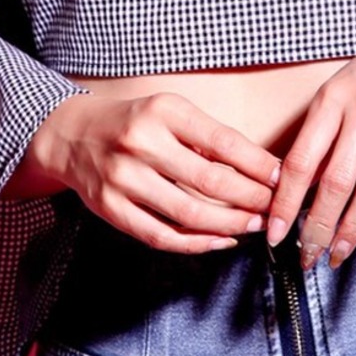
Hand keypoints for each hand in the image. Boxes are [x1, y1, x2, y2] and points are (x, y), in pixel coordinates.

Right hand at [23, 90, 281, 253]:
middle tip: (275, 209)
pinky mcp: (111, 209)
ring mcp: (123, 178)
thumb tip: (263, 167)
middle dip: (251, 199)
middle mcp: (141, 142)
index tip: (282, 177)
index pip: (223, 142)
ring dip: (229, 225)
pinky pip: (161, 235)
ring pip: (188, 213)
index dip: (258, 164)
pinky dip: (196, 243)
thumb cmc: (135, 123)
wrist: (72, 135)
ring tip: (254, 226)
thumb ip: (209, 137)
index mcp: (163, 111)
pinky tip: (220, 241)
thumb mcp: (171, 112)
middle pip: (209, 180)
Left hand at [265, 13, 355, 269]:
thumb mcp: (339, 90)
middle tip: (307, 258)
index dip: (285, 203)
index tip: (274, 235)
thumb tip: (292, 186)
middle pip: (335, 182)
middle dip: (316, 227)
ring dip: (353, 229)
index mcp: (333, 100)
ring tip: (338, 255)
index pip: (302, 161)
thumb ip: (320, 133)